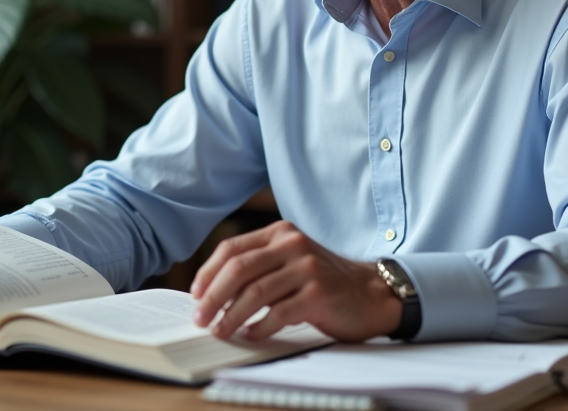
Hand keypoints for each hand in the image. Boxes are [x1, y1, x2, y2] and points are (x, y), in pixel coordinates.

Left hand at [189, 220, 401, 341]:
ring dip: (231, 316)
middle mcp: (293, 244)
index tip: (195, 294)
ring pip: (255, 293)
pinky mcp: (319, 294)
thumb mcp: (291, 261)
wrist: (372, 293)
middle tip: (200, 318)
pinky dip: (260, 327)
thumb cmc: (323, 282)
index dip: (208, 273)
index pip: (232, 249)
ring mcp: (307, 268)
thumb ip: (260, 267)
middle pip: (239, 269)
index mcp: (281, 233)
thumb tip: (212, 293)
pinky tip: (251, 335)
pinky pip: (279, 313)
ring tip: (220, 331)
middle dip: (213, 296)